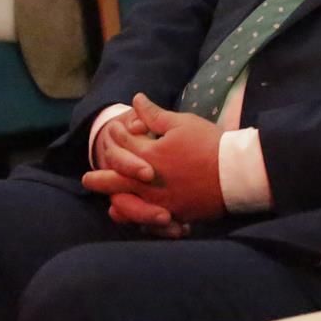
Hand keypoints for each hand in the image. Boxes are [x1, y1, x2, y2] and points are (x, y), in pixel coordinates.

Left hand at [80, 94, 225, 230]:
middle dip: (100, 178)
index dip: (116, 136)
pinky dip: (138, 219)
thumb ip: (155, 115)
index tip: (111, 131)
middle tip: (86, 180)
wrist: (233, 173)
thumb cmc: (208, 143)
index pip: (124, 145)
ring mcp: (159, 200)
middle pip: (116, 179)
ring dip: (115, 201)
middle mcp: (148, 181)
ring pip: (128, 203)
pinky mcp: (173, 213)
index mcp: (149, 155)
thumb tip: (136, 99)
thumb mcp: (182, 123)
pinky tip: (135, 219)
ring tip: (108, 202)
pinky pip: (148, 220)